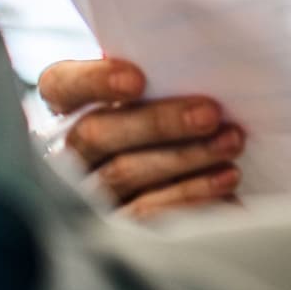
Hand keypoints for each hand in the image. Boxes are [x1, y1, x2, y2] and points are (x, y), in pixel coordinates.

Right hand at [37, 57, 243, 218]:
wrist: (195, 173)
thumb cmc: (173, 117)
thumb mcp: (162, 91)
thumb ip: (163, 75)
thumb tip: (197, 60)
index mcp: (70, 108)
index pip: (60, 86)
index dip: (92, 81)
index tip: (137, 79)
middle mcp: (70, 153)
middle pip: (96, 133)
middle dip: (157, 122)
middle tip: (210, 114)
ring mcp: (89, 195)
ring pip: (123, 174)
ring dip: (184, 157)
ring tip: (230, 141)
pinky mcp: (117, 230)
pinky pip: (146, 214)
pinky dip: (190, 195)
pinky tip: (225, 180)